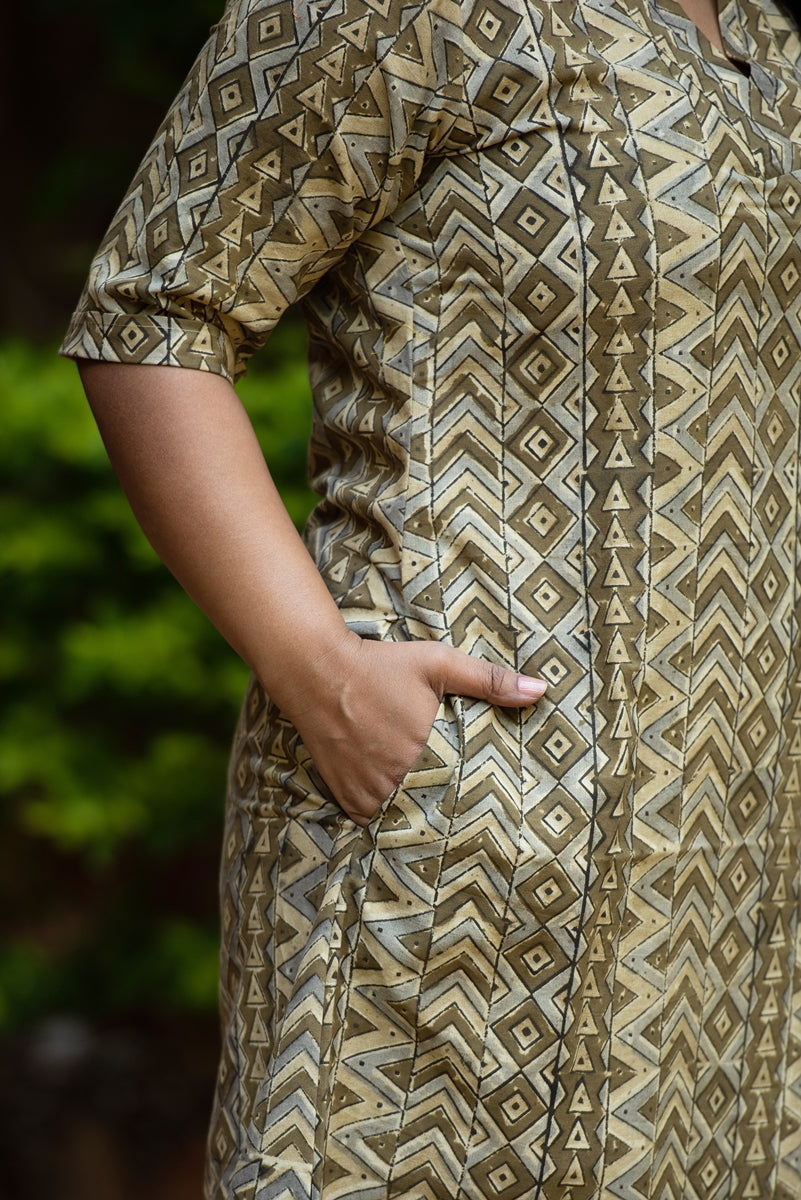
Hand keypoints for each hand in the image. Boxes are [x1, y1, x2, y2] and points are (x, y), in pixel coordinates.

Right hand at [284, 633, 546, 825]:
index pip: (464, 792)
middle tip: (462, 804)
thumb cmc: (382, 665)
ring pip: (403, 816)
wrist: (316, 670)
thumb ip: (490, 680)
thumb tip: (542, 690)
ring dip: (414, 809)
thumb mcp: (439, 664)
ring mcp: (367, 792)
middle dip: (447, 804)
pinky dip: (384, 811)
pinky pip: (373, 819)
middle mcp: (395, 780)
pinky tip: (395, 795)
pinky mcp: (346, 797)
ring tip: (431, 802)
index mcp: (425, 753)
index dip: (476, 796)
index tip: (487, 799)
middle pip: (434, 807)